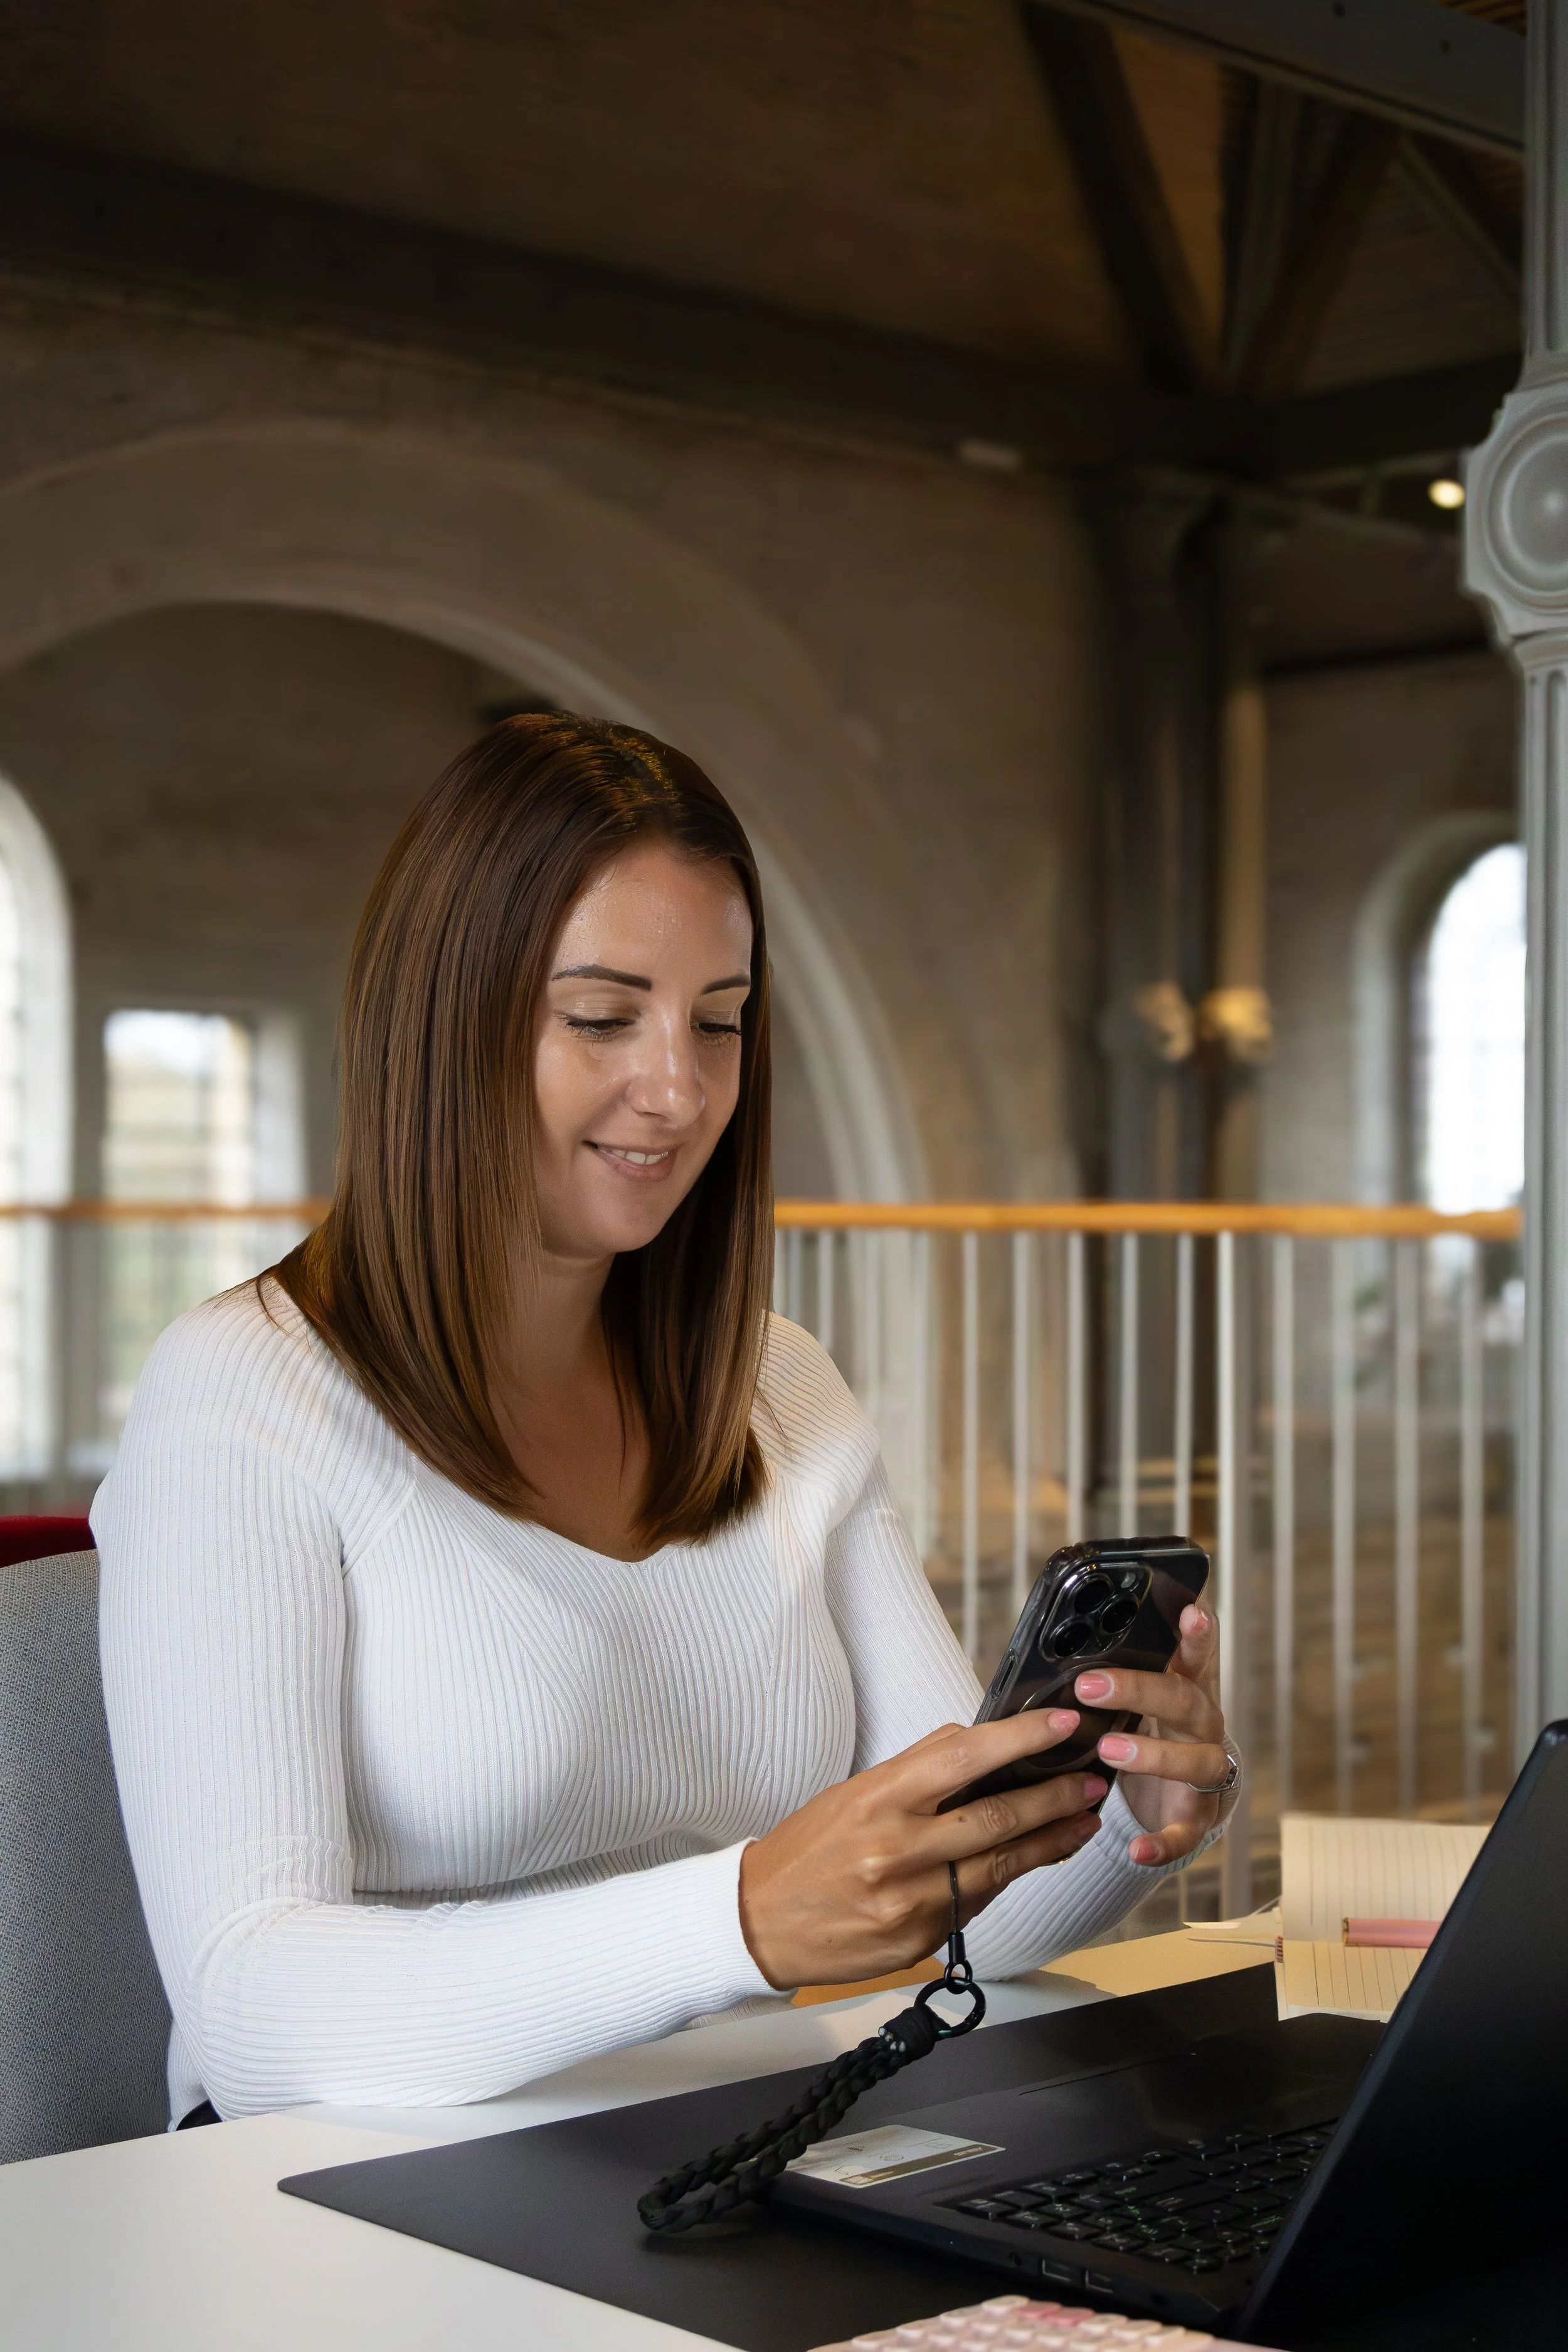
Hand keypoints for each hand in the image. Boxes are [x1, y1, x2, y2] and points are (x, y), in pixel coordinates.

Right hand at [737, 1708, 1106, 1989]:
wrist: (760, 1922)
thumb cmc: (809, 1848)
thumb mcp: (855, 1793)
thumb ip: (918, 1770)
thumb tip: (978, 1742)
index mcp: (879, 1799)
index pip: (965, 1757)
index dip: (1022, 1739)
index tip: (1063, 1724)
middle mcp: (898, 1849)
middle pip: (998, 1817)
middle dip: (1056, 1796)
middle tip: (1092, 1780)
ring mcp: (912, 1901)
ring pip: (1002, 1866)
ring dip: (1051, 1842)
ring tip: (1083, 1821)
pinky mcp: (921, 1940)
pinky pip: (976, 1904)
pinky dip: (1005, 1879)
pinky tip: (1030, 1861)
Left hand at [1076, 1603, 1230, 1868]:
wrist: (1177, 1791)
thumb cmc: (1149, 1728)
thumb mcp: (1136, 1696)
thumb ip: (1115, 1670)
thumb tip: (1056, 1640)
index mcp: (1186, 1688)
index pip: (1194, 1655)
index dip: (1197, 1634)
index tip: (1191, 1609)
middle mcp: (1203, 1725)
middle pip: (1184, 1701)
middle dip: (1139, 1691)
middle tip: (1089, 1686)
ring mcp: (1205, 1773)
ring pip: (1196, 1762)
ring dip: (1153, 1756)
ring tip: (1108, 1749)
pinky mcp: (1196, 1816)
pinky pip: (1187, 1832)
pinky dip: (1164, 1842)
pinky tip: (1138, 1849)